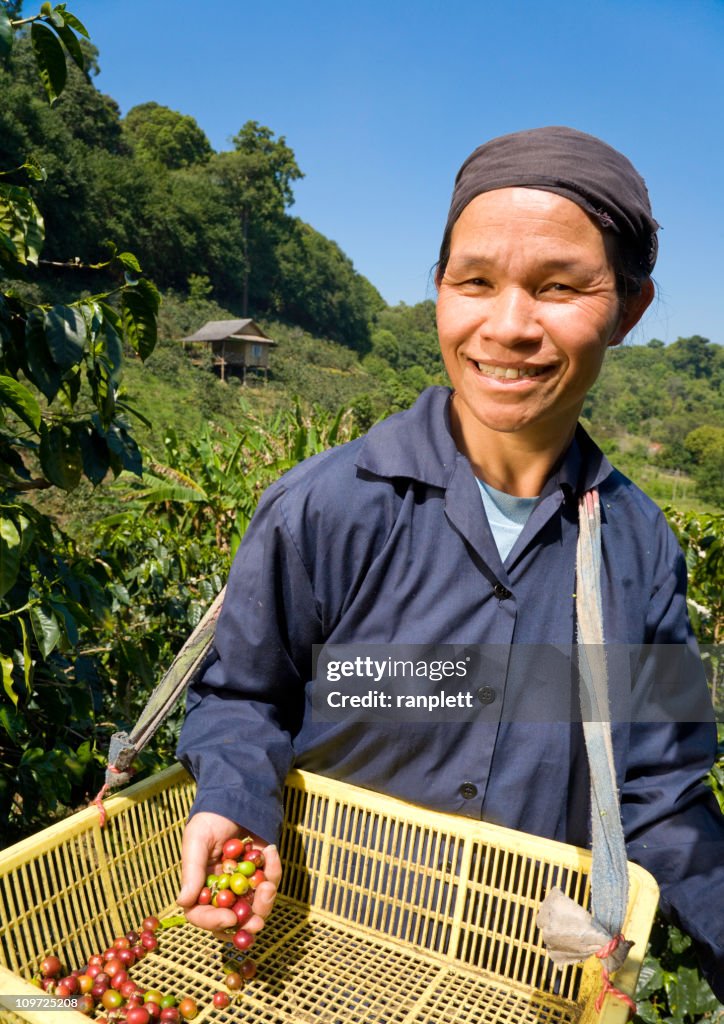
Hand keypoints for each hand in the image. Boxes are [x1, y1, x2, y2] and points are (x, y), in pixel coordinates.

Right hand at [176, 811, 280, 941]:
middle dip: (246, 924)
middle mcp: (221, 891)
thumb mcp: (196, 840)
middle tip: (257, 922)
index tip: (230, 918)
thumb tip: (183, 902)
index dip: (214, 921)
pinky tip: (269, 851)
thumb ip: (192, 870)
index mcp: (200, 887)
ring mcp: (243, 884)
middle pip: (232, 920)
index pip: (201, 914)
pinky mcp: (262, 873)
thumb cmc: (210, 818)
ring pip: (255, 908)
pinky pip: (270, 881)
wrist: (234, 796)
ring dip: (264, 901)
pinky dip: (273, 870)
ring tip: (267, 885)